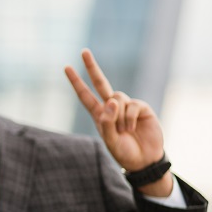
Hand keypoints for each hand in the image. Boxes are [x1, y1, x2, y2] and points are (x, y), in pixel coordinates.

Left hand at [65, 50, 172, 195]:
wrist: (145, 159)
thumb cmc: (124, 152)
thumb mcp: (110, 141)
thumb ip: (107, 122)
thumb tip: (111, 100)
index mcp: (99, 115)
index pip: (85, 95)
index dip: (76, 82)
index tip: (66, 67)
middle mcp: (112, 107)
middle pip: (101, 83)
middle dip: (92, 67)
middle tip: (83, 51)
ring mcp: (127, 106)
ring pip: (117, 97)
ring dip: (118, 116)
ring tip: (124, 131)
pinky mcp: (141, 107)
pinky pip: (131, 105)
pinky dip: (129, 118)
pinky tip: (131, 128)